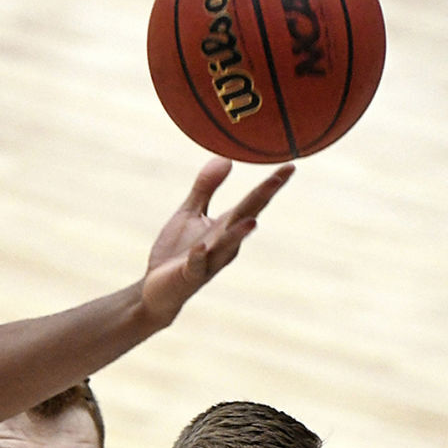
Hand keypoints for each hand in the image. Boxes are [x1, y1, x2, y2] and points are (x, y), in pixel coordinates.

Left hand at [141, 159, 293, 325]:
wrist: (157, 288)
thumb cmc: (177, 250)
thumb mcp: (190, 213)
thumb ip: (206, 188)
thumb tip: (226, 158)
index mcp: (226, 227)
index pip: (253, 202)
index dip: (270, 185)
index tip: (290, 165)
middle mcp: (224, 244)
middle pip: (246, 218)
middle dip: (262, 199)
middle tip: (279, 178)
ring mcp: (208, 261)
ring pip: (226, 246)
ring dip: (238, 234)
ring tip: (253, 220)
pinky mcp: (189, 276)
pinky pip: (195, 266)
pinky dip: (198, 257)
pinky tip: (200, 248)